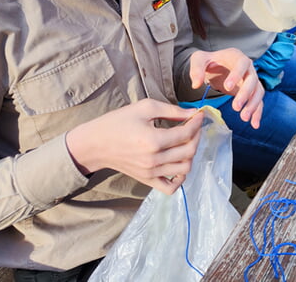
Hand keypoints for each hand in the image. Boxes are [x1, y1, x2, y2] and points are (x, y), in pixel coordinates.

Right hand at [65, 98, 202, 194]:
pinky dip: (180, 178)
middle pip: (189, 151)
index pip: (186, 134)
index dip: (197, 123)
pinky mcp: (147, 180)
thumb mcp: (145, 108)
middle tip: (193, 126)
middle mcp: (154, 160)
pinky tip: (178, 164)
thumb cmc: (118, 122)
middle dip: (196, 136)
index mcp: (153, 140)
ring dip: (191, 154)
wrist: (95, 144)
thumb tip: (193, 113)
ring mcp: (151, 173)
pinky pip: (171, 187)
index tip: (199, 116)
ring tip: (185, 142)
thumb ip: (172, 110)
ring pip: (185, 169)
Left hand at [189, 48, 264, 128]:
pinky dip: (258, 112)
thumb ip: (196, 69)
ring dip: (253, 105)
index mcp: (236, 56)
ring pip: (258, 91)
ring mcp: (252, 79)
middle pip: (252, 80)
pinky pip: (258, 101)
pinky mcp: (252, 91)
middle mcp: (248, 67)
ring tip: (244, 118)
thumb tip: (196, 84)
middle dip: (245, 94)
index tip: (227, 87)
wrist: (216, 67)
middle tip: (235, 107)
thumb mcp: (198, 59)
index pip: (241, 64)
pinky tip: (254, 124)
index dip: (236, 75)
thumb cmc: (209, 62)